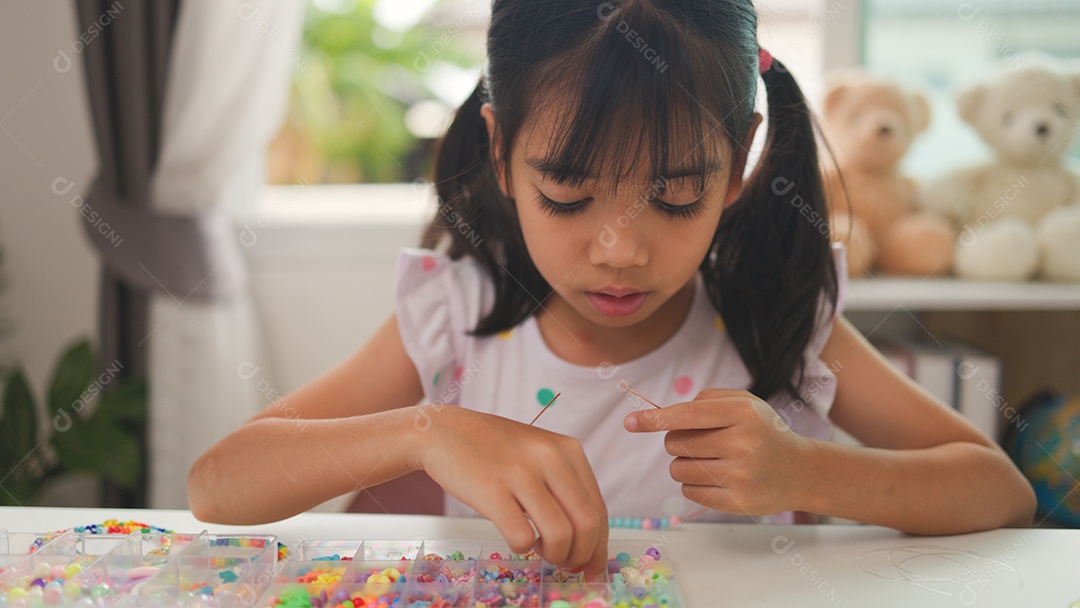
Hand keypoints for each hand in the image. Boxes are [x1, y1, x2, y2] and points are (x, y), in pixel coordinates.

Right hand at [418, 406, 608, 579]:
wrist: (445, 431)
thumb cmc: (494, 450)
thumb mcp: (540, 453)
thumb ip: (565, 486)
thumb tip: (588, 539)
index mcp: (568, 449)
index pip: (598, 508)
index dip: (599, 546)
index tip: (591, 567)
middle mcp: (550, 457)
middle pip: (587, 524)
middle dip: (581, 555)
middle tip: (566, 563)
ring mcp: (520, 473)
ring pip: (560, 535)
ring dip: (554, 555)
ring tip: (539, 549)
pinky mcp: (491, 490)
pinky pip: (522, 537)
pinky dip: (522, 548)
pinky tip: (516, 538)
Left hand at [623, 388, 812, 516]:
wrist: (799, 470)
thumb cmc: (762, 431)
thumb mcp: (744, 402)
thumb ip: (707, 399)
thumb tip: (664, 415)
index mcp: (742, 413)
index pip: (687, 415)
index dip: (655, 418)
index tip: (630, 422)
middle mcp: (742, 443)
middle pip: (675, 443)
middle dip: (676, 440)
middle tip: (701, 441)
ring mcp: (740, 476)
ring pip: (678, 469)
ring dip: (683, 464)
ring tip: (709, 460)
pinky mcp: (736, 502)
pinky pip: (689, 492)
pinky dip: (693, 484)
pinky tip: (716, 478)